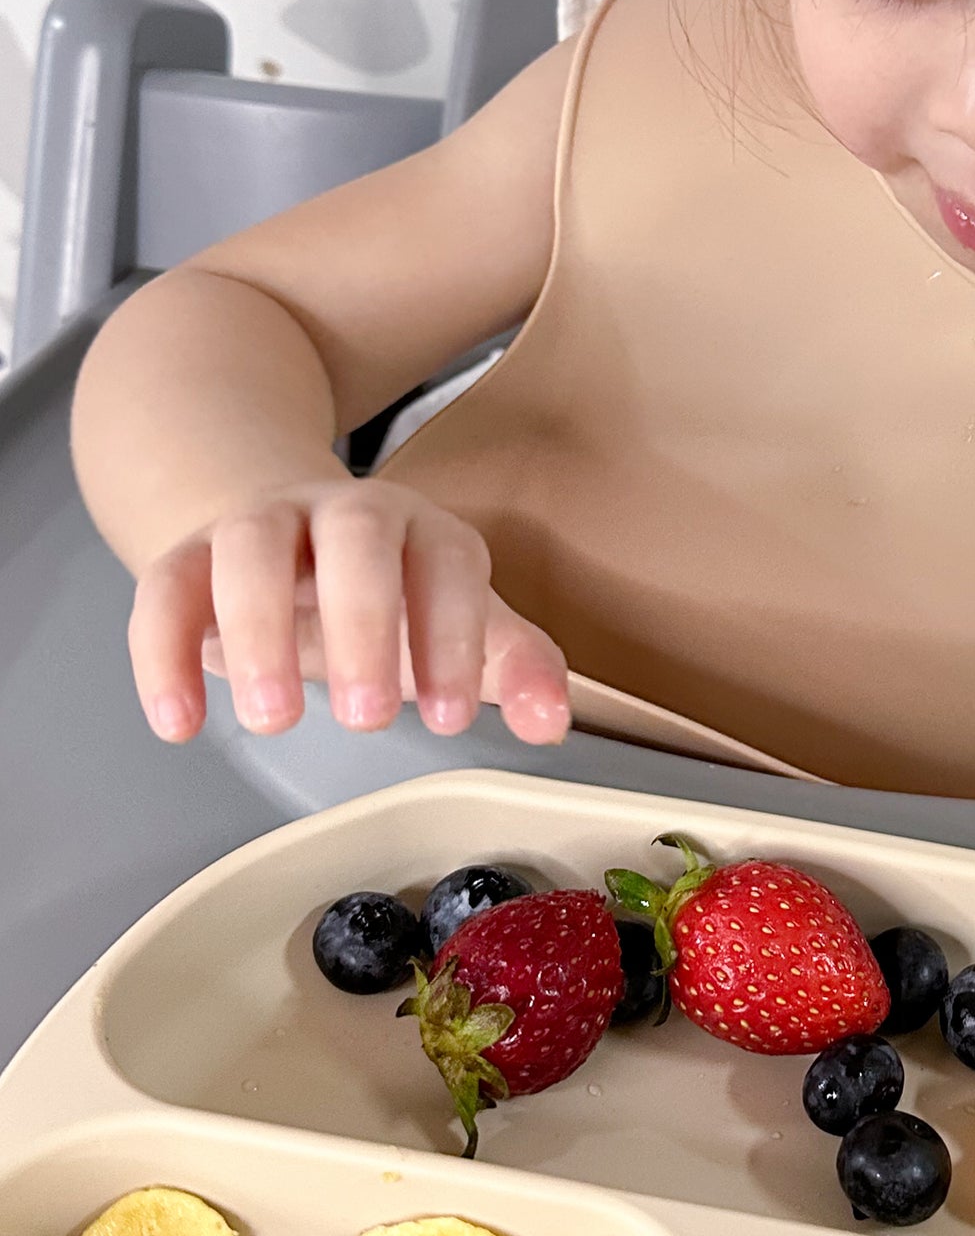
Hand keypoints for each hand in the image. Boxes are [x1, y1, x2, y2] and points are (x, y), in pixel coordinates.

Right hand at [127, 479, 570, 745]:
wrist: (290, 536)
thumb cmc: (391, 597)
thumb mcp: (461, 629)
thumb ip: (513, 668)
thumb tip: (550, 722)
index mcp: (423, 530)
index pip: (447, 563)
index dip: (449, 636)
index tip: (447, 719)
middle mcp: (343, 513)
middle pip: (355, 539)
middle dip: (362, 624)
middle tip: (367, 718)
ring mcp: (261, 525)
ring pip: (251, 549)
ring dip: (258, 633)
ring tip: (273, 721)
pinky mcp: (188, 554)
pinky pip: (165, 589)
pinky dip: (164, 653)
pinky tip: (179, 723)